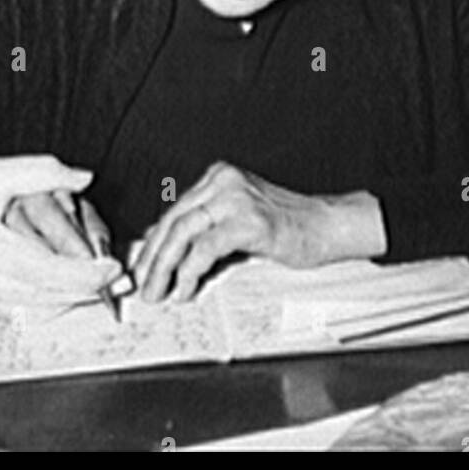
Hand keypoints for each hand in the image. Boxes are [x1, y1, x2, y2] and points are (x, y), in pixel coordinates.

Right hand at [0, 155, 122, 318]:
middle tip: (113, 275)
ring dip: (70, 298)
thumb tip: (84, 178)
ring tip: (92, 278)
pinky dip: (47, 301)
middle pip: (51, 298)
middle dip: (88, 289)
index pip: (53, 274)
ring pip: (39, 311)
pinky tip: (61, 283)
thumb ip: (44, 171)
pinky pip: (22, 313)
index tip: (114, 267)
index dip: (90, 275)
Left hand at [132, 161, 386, 302]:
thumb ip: (207, 229)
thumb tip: (167, 251)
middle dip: (153, 258)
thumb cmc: (287, 226)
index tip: (141, 268)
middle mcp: (223, 181)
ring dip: (164, 267)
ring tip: (158, 292)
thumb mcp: (239, 220)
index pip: (173, 211)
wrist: (326, 225)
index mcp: (219, 177)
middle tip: (144, 286)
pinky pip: (206, 247)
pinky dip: (190, 271)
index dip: (152, 243)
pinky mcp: (249, 221)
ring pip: (183, 233)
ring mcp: (237, 199)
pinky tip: (186, 288)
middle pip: (173, 221)